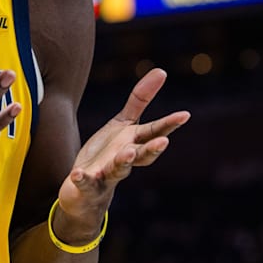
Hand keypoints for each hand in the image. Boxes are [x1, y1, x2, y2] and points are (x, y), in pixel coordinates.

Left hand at [54, 68, 188, 242]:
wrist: (87, 191)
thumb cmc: (109, 153)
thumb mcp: (123, 124)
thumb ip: (140, 100)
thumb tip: (162, 71)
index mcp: (133, 143)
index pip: (154, 132)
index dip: (169, 124)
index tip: (185, 115)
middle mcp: (124, 159)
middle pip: (141, 155)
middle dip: (152, 149)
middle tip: (164, 142)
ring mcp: (107, 174)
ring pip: (118, 170)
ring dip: (122, 162)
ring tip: (126, 154)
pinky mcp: (88, 185)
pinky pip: (85, 183)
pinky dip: (82, 180)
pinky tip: (77, 175)